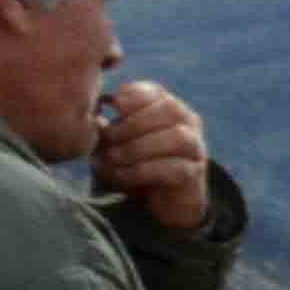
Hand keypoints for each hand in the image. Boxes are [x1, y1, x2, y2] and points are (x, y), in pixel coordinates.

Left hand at [90, 78, 212, 235]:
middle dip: (134, 122)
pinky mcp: (193, 172)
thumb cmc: (132, 161)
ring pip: (177, 137)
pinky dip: (144, 170)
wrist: (157, 197)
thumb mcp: (115, 141)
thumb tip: (94, 119)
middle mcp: (186, 122)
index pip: (155, 92)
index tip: (112, 106)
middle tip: (108, 137)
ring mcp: (195, 146)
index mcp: (166, 107)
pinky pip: (175, 168)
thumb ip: (106, 127)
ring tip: (114, 157)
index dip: (133, 96)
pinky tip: (123, 174)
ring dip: (140, 146)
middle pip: (170, 109)